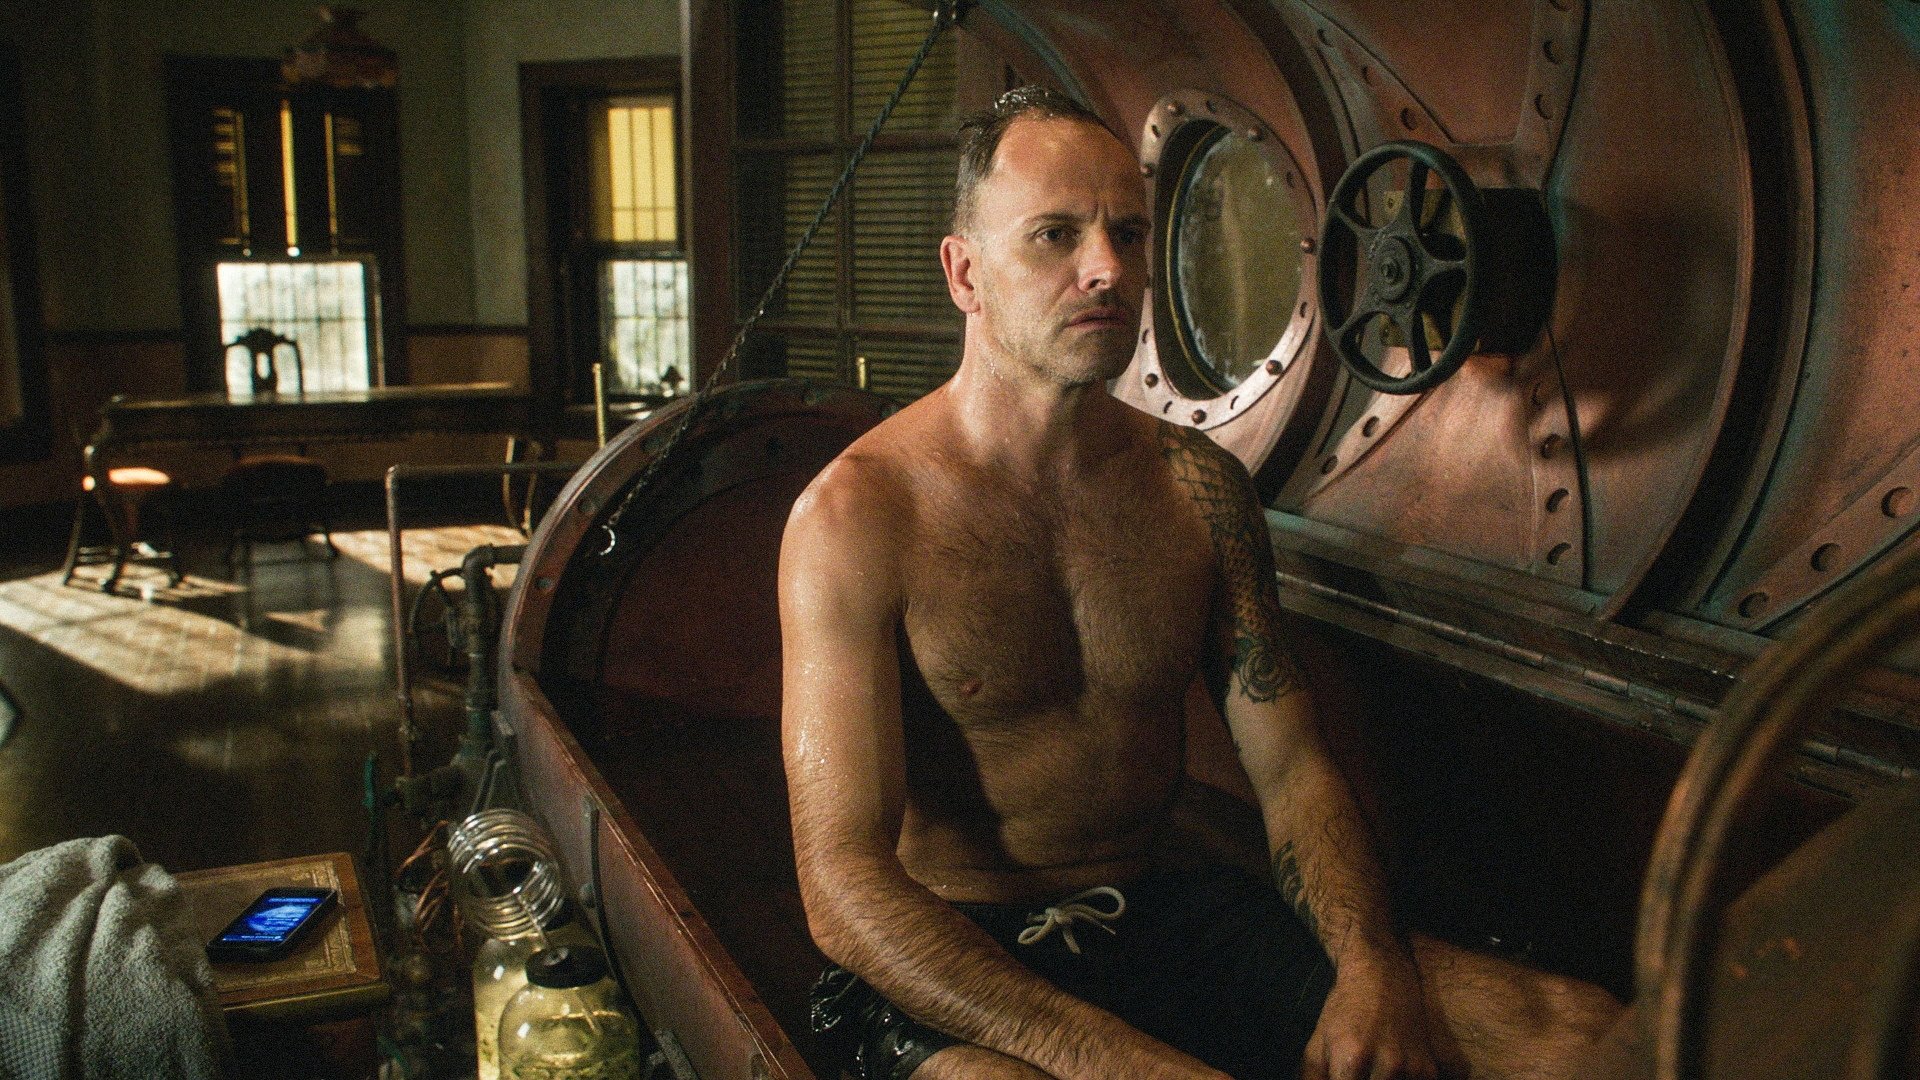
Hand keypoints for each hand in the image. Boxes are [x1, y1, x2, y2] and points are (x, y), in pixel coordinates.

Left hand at [1301, 949, 1439, 1079]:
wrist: (1383, 977)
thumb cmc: (1345, 1011)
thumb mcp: (1317, 1043)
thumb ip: (1312, 1078)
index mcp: (1352, 1058)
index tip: (1340, 1077)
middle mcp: (1386, 1064)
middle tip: (1352, 1072)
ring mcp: (1410, 1068)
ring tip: (1369, 1070)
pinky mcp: (1427, 1070)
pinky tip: (1388, 1074)